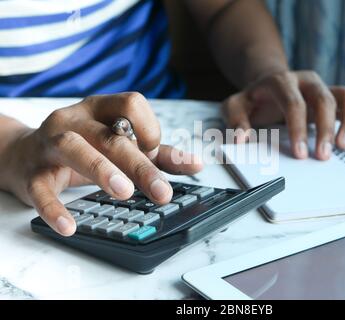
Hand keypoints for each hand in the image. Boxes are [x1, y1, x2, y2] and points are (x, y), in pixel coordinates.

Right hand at [0, 93, 201, 235]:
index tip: (155, 152)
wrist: (24, 154)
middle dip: (140, 164)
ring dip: (102, 170)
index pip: (132, 104)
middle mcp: (76, 119)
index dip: (149, 128)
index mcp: (101, 109)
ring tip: (124, 193)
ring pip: (75, 148)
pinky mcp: (33, 172)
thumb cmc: (83, 147)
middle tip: (161, 193)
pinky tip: (70, 226)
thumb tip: (197, 164)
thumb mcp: (119, 144)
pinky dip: (55, 208)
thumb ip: (159, 154)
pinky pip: (41, 188)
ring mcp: (51, 142)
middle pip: (111, 136)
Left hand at [222, 71, 344, 159]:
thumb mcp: (234, 107)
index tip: (299, 154)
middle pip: (322, 99)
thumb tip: (241, 140)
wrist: (266, 85)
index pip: (293, 102)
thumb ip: (235, 120)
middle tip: (322, 156)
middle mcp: (304, 80)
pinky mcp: (332, 94)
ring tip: (342, 147)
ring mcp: (321, 85)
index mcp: (279, 81)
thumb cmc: (252, 100)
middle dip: (324, 129)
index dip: (298, 128)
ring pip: (344, 97)